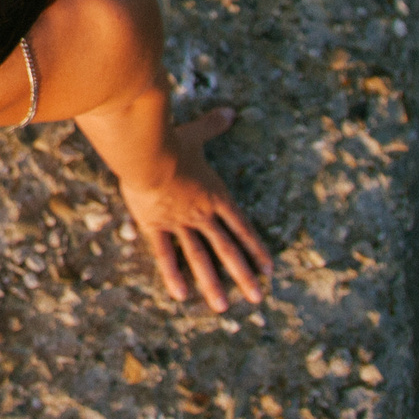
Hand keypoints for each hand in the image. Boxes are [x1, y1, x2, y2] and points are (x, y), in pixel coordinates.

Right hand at [117, 107, 272, 311]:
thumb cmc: (173, 142)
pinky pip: (165, 254)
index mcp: (215, 196)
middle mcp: (202, 214)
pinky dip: (173, 274)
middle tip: (257, 297)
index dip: (256, 249)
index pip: (242, 228)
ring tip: (223, 306)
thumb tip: (231, 111)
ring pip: (200, 258)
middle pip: (227, 249)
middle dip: (243, 275)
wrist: (148, 153)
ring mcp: (180, 223)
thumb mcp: (196, 133)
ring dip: (213, 283)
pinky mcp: (156, 225)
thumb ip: (214, 125)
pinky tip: (181, 294)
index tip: (269, 269)